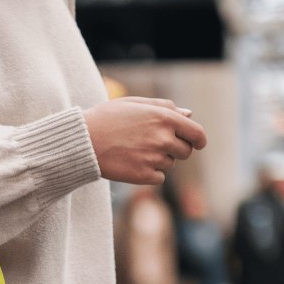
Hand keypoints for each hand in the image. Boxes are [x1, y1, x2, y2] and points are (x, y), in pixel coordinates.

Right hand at [84, 96, 206, 184]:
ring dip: (159, 161)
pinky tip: (133, 164)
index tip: (197, 144)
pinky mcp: (143, 176)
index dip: (199, 140)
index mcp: (165, 118)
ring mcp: (153, 158)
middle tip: (156, 146)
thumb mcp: (136, 104)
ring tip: (136, 152)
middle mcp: (163, 138)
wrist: (84, 141)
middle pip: (185, 152)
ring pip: (170, 165)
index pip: (196, 133)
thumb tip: (189, 114)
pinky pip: (159, 178)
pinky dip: (150, 174)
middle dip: (176, 150)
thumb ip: (165, 108)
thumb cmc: (108, 118)